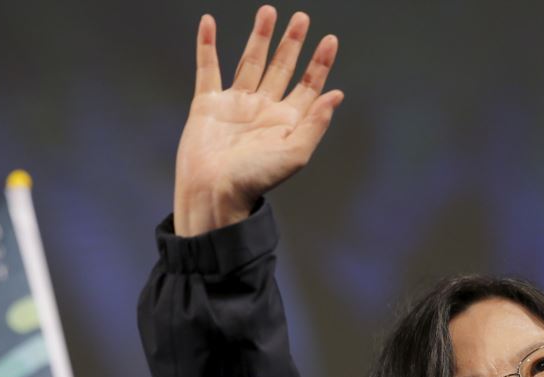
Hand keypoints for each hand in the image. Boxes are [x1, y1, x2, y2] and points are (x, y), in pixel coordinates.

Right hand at [174, 6, 343, 235]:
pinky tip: (209, 23)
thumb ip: (315, 124)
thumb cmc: (254, 179)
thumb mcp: (294, 154)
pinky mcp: (208, 104)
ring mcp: (235, 105)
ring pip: (250, 62)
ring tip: (268, 12)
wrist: (213, 192)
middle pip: (282, 68)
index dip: (320, 63)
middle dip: (292, 43)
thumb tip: (336, 96)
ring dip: (259, 37)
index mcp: (286, 122)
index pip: (308, 85)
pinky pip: (208, 68)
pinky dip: (207, 46)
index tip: (329, 40)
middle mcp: (263, 109)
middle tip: (301, 17)